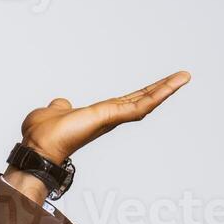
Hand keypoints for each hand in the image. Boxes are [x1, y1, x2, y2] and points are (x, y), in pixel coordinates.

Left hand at [18, 70, 190, 163]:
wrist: (38, 146)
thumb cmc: (43, 134)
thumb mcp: (55, 111)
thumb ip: (61, 107)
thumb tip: (61, 104)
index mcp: (99, 115)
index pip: (127, 101)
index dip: (144, 92)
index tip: (159, 84)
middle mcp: (109, 118)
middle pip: (141, 100)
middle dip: (162, 89)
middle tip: (183, 76)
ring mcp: (112, 118)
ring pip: (145, 103)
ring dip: (166, 89)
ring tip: (184, 76)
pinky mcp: (111, 117)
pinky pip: (139, 106)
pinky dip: (157, 95)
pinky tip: (173, 85)